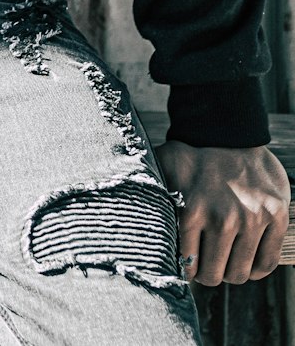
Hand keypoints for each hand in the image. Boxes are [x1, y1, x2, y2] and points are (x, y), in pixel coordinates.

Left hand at [156, 140, 289, 285]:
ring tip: (224, 258)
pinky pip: (266, 263)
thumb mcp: (162, 169)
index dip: (186, 269)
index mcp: (191, 211)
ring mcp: (252, 219)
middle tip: (205, 262)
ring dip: (230, 271)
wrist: (227, 128)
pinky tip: (246, 257)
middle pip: (212, 276)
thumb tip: (128, 216)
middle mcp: (222, 218)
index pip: (186, 267)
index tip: (186, 263)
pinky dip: (256, 268)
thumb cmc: (190, 152)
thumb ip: (150, 193)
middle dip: (207, 273)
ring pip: (239, 274)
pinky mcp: (276, 216)